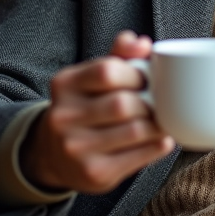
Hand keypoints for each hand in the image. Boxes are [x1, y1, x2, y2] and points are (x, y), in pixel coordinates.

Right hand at [20, 30, 174, 193]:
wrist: (53, 155)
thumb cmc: (83, 108)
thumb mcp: (90, 78)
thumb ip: (117, 56)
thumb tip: (141, 42)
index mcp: (64, 85)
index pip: (108, 71)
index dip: (136, 74)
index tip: (146, 80)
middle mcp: (64, 116)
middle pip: (123, 104)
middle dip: (149, 103)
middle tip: (157, 103)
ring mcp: (76, 148)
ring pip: (135, 131)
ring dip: (157, 125)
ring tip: (161, 121)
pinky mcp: (94, 173)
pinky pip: (139, 157)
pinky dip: (158, 146)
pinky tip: (159, 140)